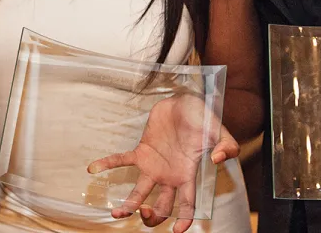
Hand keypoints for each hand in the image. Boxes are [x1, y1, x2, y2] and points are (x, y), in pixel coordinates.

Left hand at [87, 94, 238, 232]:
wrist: (184, 102)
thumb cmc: (202, 118)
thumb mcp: (219, 131)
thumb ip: (227, 145)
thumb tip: (220, 158)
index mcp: (188, 175)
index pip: (187, 204)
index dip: (183, 219)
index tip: (178, 231)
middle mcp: (169, 176)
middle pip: (161, 207)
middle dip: (153, 217)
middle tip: (144, 214)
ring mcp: (154, 166)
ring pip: (139, 192)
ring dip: (128, 205)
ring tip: (116, 214)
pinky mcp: (141, 152)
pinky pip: (122, 160)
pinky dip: (108, 164)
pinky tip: (93, 169)